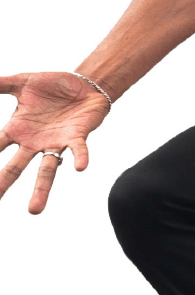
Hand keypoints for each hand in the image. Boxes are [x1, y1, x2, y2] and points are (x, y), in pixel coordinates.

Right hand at [1, 72, 112, 214]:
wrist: (85, 84)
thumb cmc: (52, 86)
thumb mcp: (22, 82)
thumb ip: (0, 84)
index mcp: (17, 130)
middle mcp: (34, 142)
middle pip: (15, 167)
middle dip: (3, 183)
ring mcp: (55, 142)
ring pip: (47, 170)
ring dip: (41, 189)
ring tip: (33, 211)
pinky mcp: (77, 136)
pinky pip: (78, 150)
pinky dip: (80, 158)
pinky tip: (80, 168)